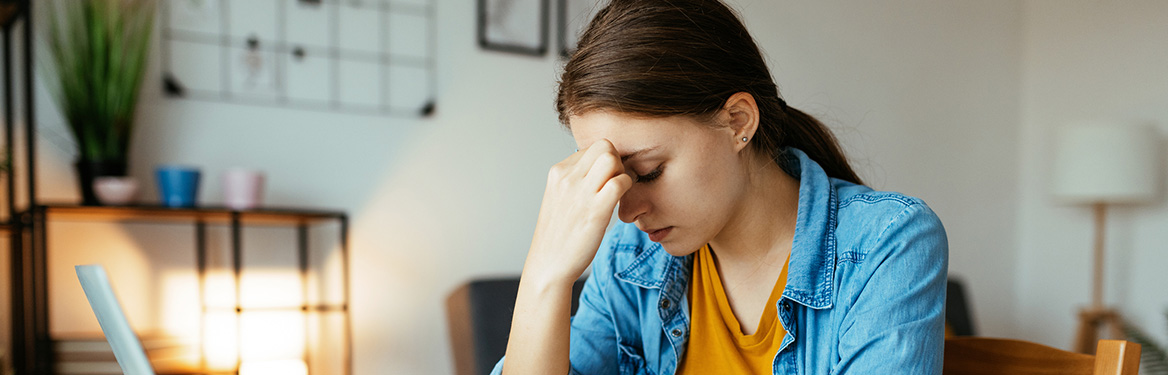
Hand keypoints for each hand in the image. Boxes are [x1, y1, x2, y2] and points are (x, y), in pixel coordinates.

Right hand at [524, 139, 633, 286]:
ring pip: (612, 158)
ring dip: (623, 173)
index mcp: (558, 172)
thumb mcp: (559, 199)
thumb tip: (597, 170)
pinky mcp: (595, 210)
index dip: (606, 161)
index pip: (591, 147)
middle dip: (618, 161)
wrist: (548, 265)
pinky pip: (620, 183)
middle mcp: (567, 177)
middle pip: (604, 145)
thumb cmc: (558, 236)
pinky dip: (627, 189)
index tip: (607, 179)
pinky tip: (621, 205)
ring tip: (619, 193)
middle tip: (617, 183)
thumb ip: (575, 181)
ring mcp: (580, 192)